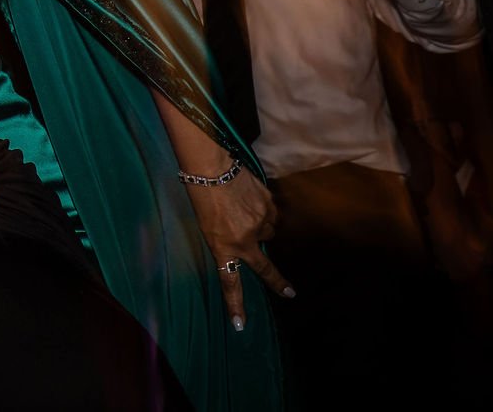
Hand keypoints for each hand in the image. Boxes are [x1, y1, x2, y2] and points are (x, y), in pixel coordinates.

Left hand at [182, 170, 291, 330]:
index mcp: (223, 246)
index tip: (240, 326)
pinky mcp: (269, 205)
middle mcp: (244, 239)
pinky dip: (264, 210)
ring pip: (269, 233)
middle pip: (264, 267)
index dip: (234, 305)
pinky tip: (251, 198)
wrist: (211, 166)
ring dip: (261, 227)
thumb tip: (252, 244)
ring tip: (245, 211)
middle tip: (290, 293)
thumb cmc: (202, 195)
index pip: (229, 282)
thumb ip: (228, 240)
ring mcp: (260, 223)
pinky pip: (272, 213)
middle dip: (278, 282)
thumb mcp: (208, 225)